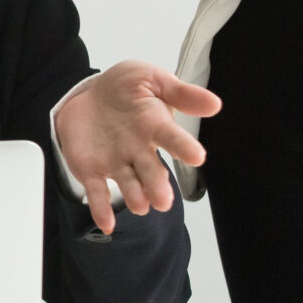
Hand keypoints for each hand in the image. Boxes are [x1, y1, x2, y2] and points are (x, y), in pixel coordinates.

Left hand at [53, 62, 221, 233]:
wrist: (87, 95)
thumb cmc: (125, 88)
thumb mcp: (150, 79)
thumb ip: (179, 92)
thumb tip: (214, 103)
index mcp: (155, 127)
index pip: (172, 138)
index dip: (184, 147)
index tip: (197, 157)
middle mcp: (140, 151)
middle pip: (151, 171)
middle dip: (158, 186)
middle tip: (164, 201)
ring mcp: (117, 163)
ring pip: (129, 184)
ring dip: (135, 197)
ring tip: (141, 206)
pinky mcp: (92, 171)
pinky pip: (98, 192)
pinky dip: (101, 209)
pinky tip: (106, 223)